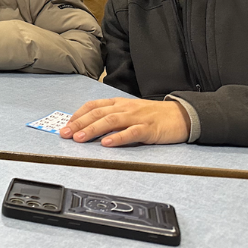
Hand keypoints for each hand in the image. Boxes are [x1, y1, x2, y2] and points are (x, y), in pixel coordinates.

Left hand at [59, 97, 191, 146]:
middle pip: (98, 113)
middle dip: (79, 123)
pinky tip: (106, 144)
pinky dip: (118, 138)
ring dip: (93, 130)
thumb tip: (89, 126)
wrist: (181, 115)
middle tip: (65, 134)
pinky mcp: (149, 129)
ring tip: (80, 139)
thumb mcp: (129, 112)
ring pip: (111, 121)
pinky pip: (131, 132)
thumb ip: (112, 116)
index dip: (78, 115)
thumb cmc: (153, 115)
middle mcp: (125, 108)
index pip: (93, 106)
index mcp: (119, 103)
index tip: (66, 124)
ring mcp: (137, 117)